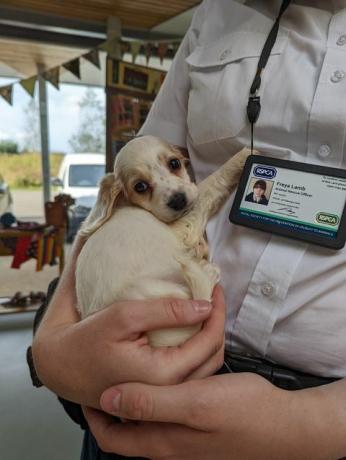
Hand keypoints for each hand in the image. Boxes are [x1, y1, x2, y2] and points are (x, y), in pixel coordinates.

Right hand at [32, 235, 225, 406]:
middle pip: (212, 355)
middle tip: (214, 296)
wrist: (60, 365)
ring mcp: (164, 393)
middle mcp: (169, 390)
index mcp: (164, 375)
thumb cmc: (86, 339)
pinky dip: (198, 348)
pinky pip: (190, 370)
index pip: (209, 341)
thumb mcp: (124, 316)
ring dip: (211, 336)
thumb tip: (204, 306)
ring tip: (207, 310)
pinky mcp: (157, 390)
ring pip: (205, 366)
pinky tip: (192, 329)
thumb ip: (167, 312)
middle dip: (218, 322)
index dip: (217, 311)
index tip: (216, 288)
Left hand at [84, 374, 345, 459]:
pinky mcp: (199, 421)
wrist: (284, 424)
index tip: (88, 389)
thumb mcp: (194, 404)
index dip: (94, 417)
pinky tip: (166, 370)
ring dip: (136, 394)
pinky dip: (160, 390)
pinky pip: (168, 407)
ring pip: (147, 415)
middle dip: (114, 403)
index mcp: (162, 441)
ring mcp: (185, 433)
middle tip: (108, 374)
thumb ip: (151, 403)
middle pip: (127, 427)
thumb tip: (108, 398)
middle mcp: (169, 441)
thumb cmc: (242, 414)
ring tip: (131, 368)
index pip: (111, 438)